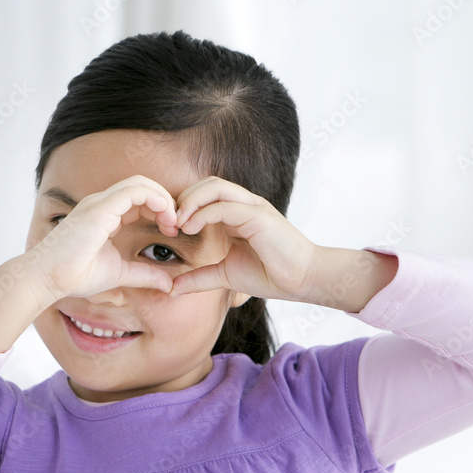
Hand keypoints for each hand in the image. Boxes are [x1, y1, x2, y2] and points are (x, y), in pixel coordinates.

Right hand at [29, 175, 180, 301]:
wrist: (49, 278)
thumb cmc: (76, 275)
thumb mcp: (121, 274)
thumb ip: (144, 275)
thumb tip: (168, 284)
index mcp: (106, 214)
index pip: (139, 198)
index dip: (161, 210)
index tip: (171, 231)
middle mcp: (102, 204)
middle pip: (143, 186)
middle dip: (165, 201)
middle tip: (175, 225)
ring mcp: (100, 203)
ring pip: (140, 184)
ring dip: (163, 198)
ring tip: (172, 222)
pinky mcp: (100, 209)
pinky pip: (134, 191)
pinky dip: (155, 199)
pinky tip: (165, 217)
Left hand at [169, 177, 318, 301]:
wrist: (303, 280)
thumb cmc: (271, 275)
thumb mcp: (226, 275)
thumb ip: (200, 278)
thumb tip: (172, 289)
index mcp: (237, 214)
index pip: (206, 194)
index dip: (184, 206)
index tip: (168, 228)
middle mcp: (245, 205)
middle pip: (207, 183)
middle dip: (183, 198)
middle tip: (169, 223)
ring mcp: (253, 207)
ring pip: (215, 186)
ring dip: (191, 201)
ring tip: (178, 223)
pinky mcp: (259, 216)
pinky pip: (225, 206)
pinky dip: (203, 213)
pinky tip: (191, 228)